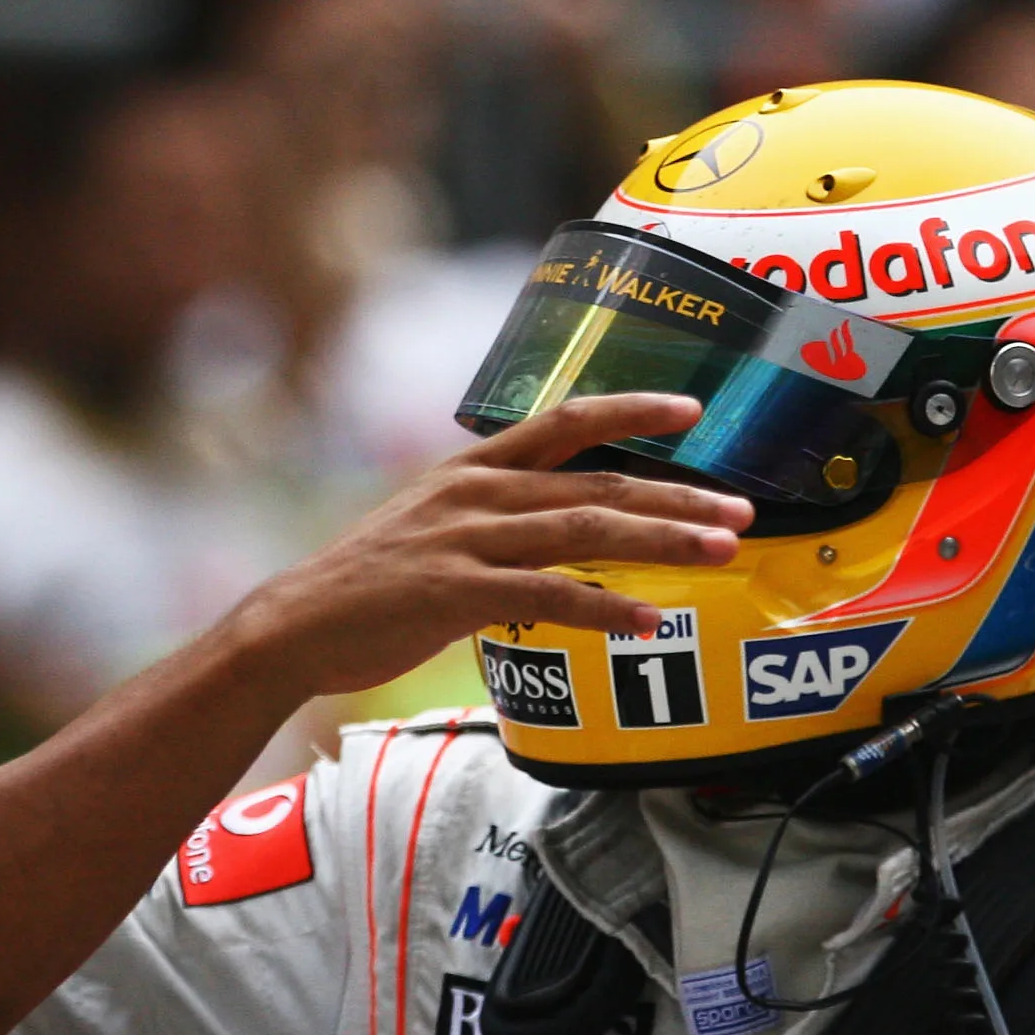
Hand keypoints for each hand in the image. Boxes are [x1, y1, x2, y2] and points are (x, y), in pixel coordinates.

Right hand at [221, 393, 746, 696]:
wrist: (293, 625)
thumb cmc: (363, 587)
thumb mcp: (426, 527)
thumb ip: (488, 519)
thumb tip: (549, 532)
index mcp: (471, 470)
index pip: (565, 422)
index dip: (633, 411)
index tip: (693, 410)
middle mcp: (476, 493)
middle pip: (598, 483)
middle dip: (677, 496)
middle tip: (741, 509)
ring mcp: (466, 540)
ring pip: (585, 532)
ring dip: (661, 543)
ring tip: (720, 554)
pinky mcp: (456, 592)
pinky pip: (548, 598)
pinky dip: (606, 611)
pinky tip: (648, 625)